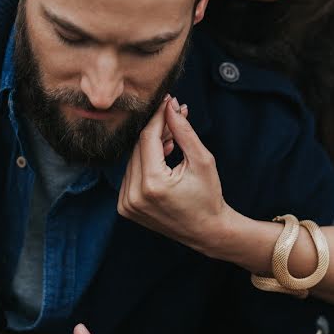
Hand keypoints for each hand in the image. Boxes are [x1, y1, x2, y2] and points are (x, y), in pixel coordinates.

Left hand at [119, 96, 233, 255]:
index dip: (158, 117)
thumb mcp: (202, 161)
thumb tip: (170, 106)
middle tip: (175, 118)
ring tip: (172, 142)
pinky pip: (131, 174)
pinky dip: (144, 163)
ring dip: (150, 146)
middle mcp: (134, 196)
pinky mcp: (125, 208)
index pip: (147, 138)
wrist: (207, 232)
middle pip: (138, 148)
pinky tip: (162, 159)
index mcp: (153, 185)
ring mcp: (127, 204)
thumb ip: (184, 131)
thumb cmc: (209, 197)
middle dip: (156, 130)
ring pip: (133, 159)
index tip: (167, 102)